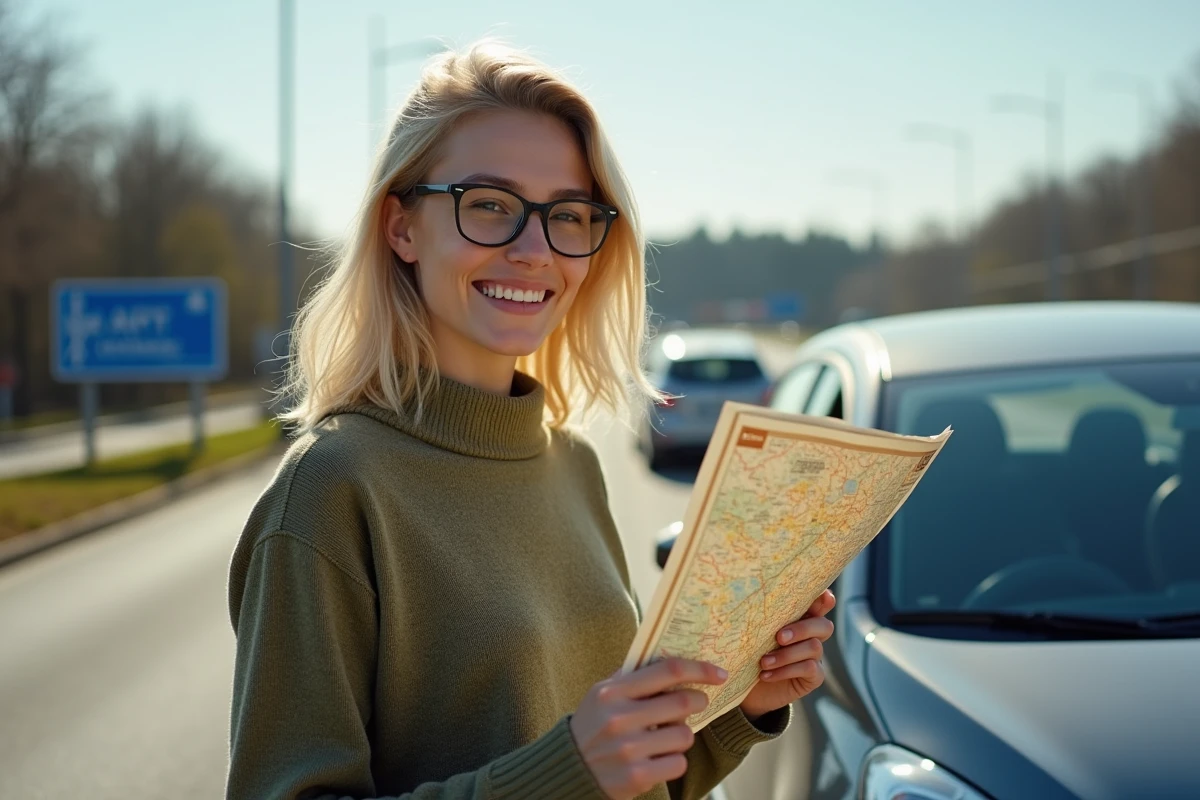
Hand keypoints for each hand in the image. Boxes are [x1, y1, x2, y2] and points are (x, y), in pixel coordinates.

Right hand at [570, 658, 727, 799]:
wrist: (568, 768)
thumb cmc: (593, 724)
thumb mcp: (602, 694)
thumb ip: (631, 676)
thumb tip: (669, 655)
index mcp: (613, 692)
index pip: (668, 671)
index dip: (700, 669)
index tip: (719, 673)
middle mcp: (619, 719)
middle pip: (683, 702)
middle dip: (699, 701)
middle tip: (697, 702)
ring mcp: (628, 750)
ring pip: (684, 735)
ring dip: (683, 734)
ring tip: (667, 735)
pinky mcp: (636, 777)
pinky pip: (678, 763)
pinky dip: (674, 760)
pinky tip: (658, 758)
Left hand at [738, 589, 835, 722]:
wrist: (749, 690)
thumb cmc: (750, 655)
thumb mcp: (754, 635)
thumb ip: (761, 619)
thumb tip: (750, 600)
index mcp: (800, 618)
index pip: (819, 604)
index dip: (823, 599)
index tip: (823, 596)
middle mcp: (811, 636)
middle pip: (824, 625)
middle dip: (802, 629)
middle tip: (779, 637)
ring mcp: (815, 657)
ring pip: (814, 647)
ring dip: (786, 654)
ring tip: (763, 662)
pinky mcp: (814, 677)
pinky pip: (809, 669)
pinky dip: (785, 671)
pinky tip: (766, 675)